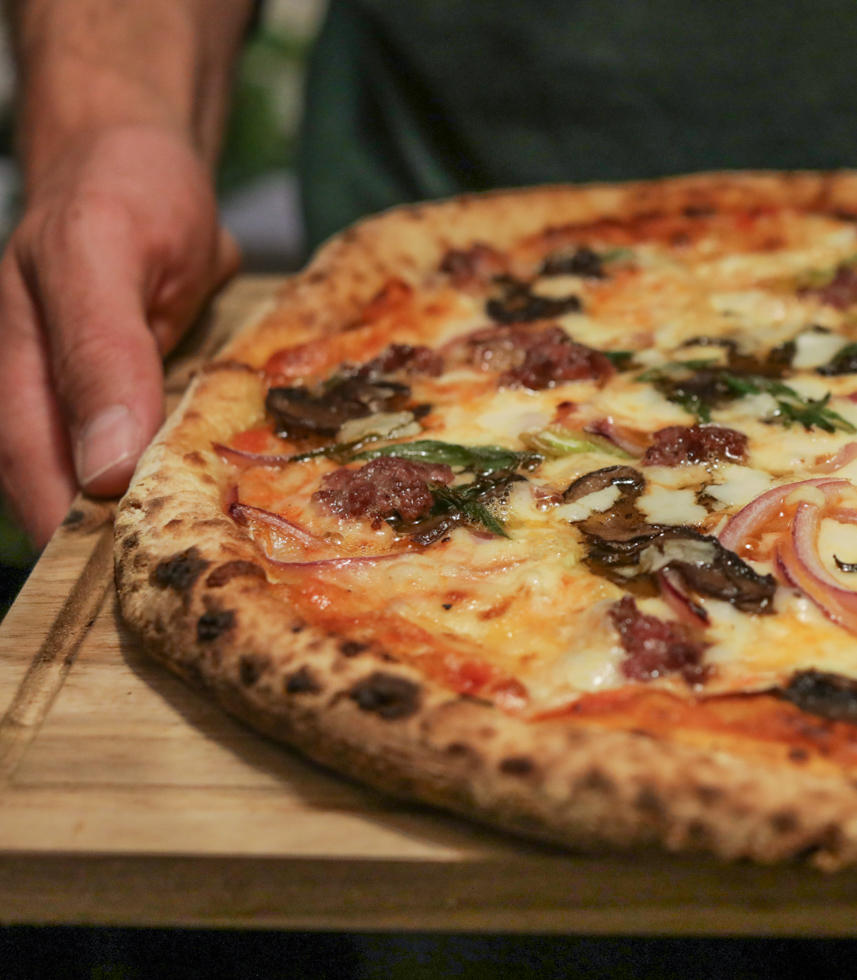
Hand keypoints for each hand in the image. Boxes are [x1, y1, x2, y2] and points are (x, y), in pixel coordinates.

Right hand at [0, 124, 238, 546]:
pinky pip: (154, 453)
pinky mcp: (134, 399)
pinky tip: (234, 503)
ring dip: (157, 515)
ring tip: (213, 555)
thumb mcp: (104, 253)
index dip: (79, 532)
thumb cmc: (119, 192)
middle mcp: (35, 396)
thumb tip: (103, 468)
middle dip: (121, 543)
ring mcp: (85, 401)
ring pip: (110, 482)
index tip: (134, 577)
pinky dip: (188, 476)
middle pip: (66, 495)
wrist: (141, 157)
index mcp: (11, 369)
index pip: (33, 475)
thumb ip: (100, 354)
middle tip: (186, 580)